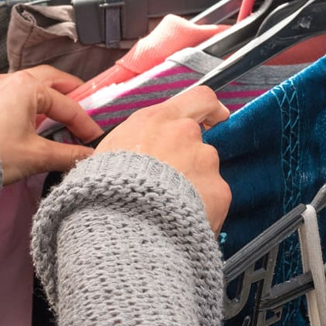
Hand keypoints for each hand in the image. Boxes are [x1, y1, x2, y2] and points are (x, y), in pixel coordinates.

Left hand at [0, 67, 102, 184]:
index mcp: (28, 87)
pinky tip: (15, 118)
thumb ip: (68, 155)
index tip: (94, 138)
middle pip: (47, 81)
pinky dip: (14, 104)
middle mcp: (7, 80)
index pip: (67, 104)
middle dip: (67, 93)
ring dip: (40, 97)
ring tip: (51, 112)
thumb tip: (88, 158)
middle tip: (81, 104)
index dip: (84, 122)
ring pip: (22, 86)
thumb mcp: (37, 157)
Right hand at [96, 87, 231, 233]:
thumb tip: (134, 152)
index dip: (211, 109)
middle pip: (199, 141)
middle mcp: (184, 134)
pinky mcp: (218, 190)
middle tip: (173, 183)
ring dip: (195, 186)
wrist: (123, 226)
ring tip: (171, 209)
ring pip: (207, 171)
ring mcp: (204, 161)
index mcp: (156, 120)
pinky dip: (204, 209)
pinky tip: (183, 221)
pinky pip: (215, 198)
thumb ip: (133, 144)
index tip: (216, 117)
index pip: (199, 98)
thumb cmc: (106, 191)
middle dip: (189, 160)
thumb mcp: (107, 154)